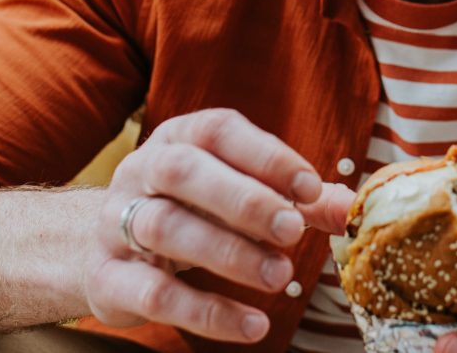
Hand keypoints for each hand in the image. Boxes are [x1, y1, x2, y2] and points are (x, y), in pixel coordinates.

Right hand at [84, 108, 354, 342]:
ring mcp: (115, 222)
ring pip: (164, 228)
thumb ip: (295, 200)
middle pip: (183, 172)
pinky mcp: (104, 278)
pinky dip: (206, 311)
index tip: (310, 188)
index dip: (267, 156)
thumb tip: (352, 209)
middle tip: (293, 232)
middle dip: (244, 201)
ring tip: (279, 277)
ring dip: (228, 253)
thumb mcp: (238, 193)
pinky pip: (153, 293)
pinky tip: (251, 324)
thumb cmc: (192, 210)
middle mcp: (142, 170)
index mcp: (179, 138)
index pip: (219, 131)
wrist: (105, 248)